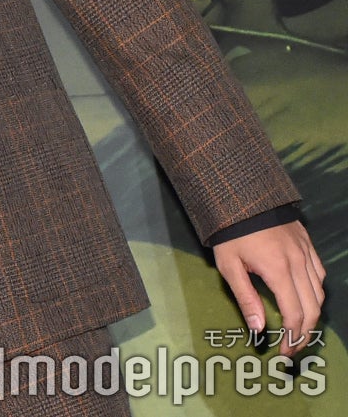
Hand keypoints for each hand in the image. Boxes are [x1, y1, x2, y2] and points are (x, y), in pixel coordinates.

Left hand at [212, 221, 325, 356]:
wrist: (243, 197)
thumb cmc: (230, 232)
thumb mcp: (229, 266)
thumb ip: (245, 298)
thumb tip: (258, 328)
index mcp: (278, 270)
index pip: (294, 314)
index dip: (291, 337)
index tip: (283, 351)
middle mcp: (299, 264)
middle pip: (313, 308)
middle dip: (305, 333)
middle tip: (292, 347)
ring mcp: (306, 253)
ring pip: (320, 293)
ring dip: (313, 315)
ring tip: (300, 329)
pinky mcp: (308, 245)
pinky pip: (320, 274)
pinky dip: (316, 293)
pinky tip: (306, 300)